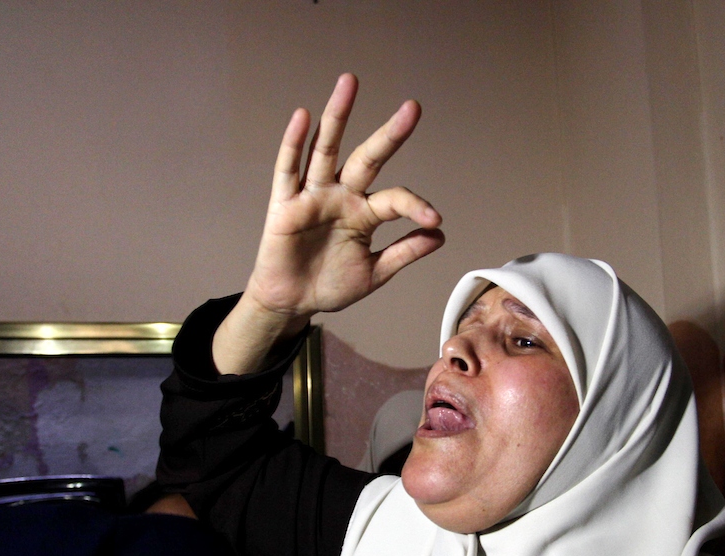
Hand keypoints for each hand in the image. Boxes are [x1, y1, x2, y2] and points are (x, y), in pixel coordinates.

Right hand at [214, 74, 443, 373]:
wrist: (292, 303)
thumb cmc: (330, 285)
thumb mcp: (374, 273)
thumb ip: (404, 252)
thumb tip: (439, 234)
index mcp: (365, 213)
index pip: (395, 199)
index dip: (415, 205)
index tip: (434, 219)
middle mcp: (342, 196)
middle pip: (367, 158)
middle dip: (389, 134)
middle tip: (413, 108)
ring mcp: (313, 196)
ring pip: (327, 150)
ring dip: (338, 116)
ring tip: (350, 82)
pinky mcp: (285, 205)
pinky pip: (288, 169)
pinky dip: (295, 143)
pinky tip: (304, 117)